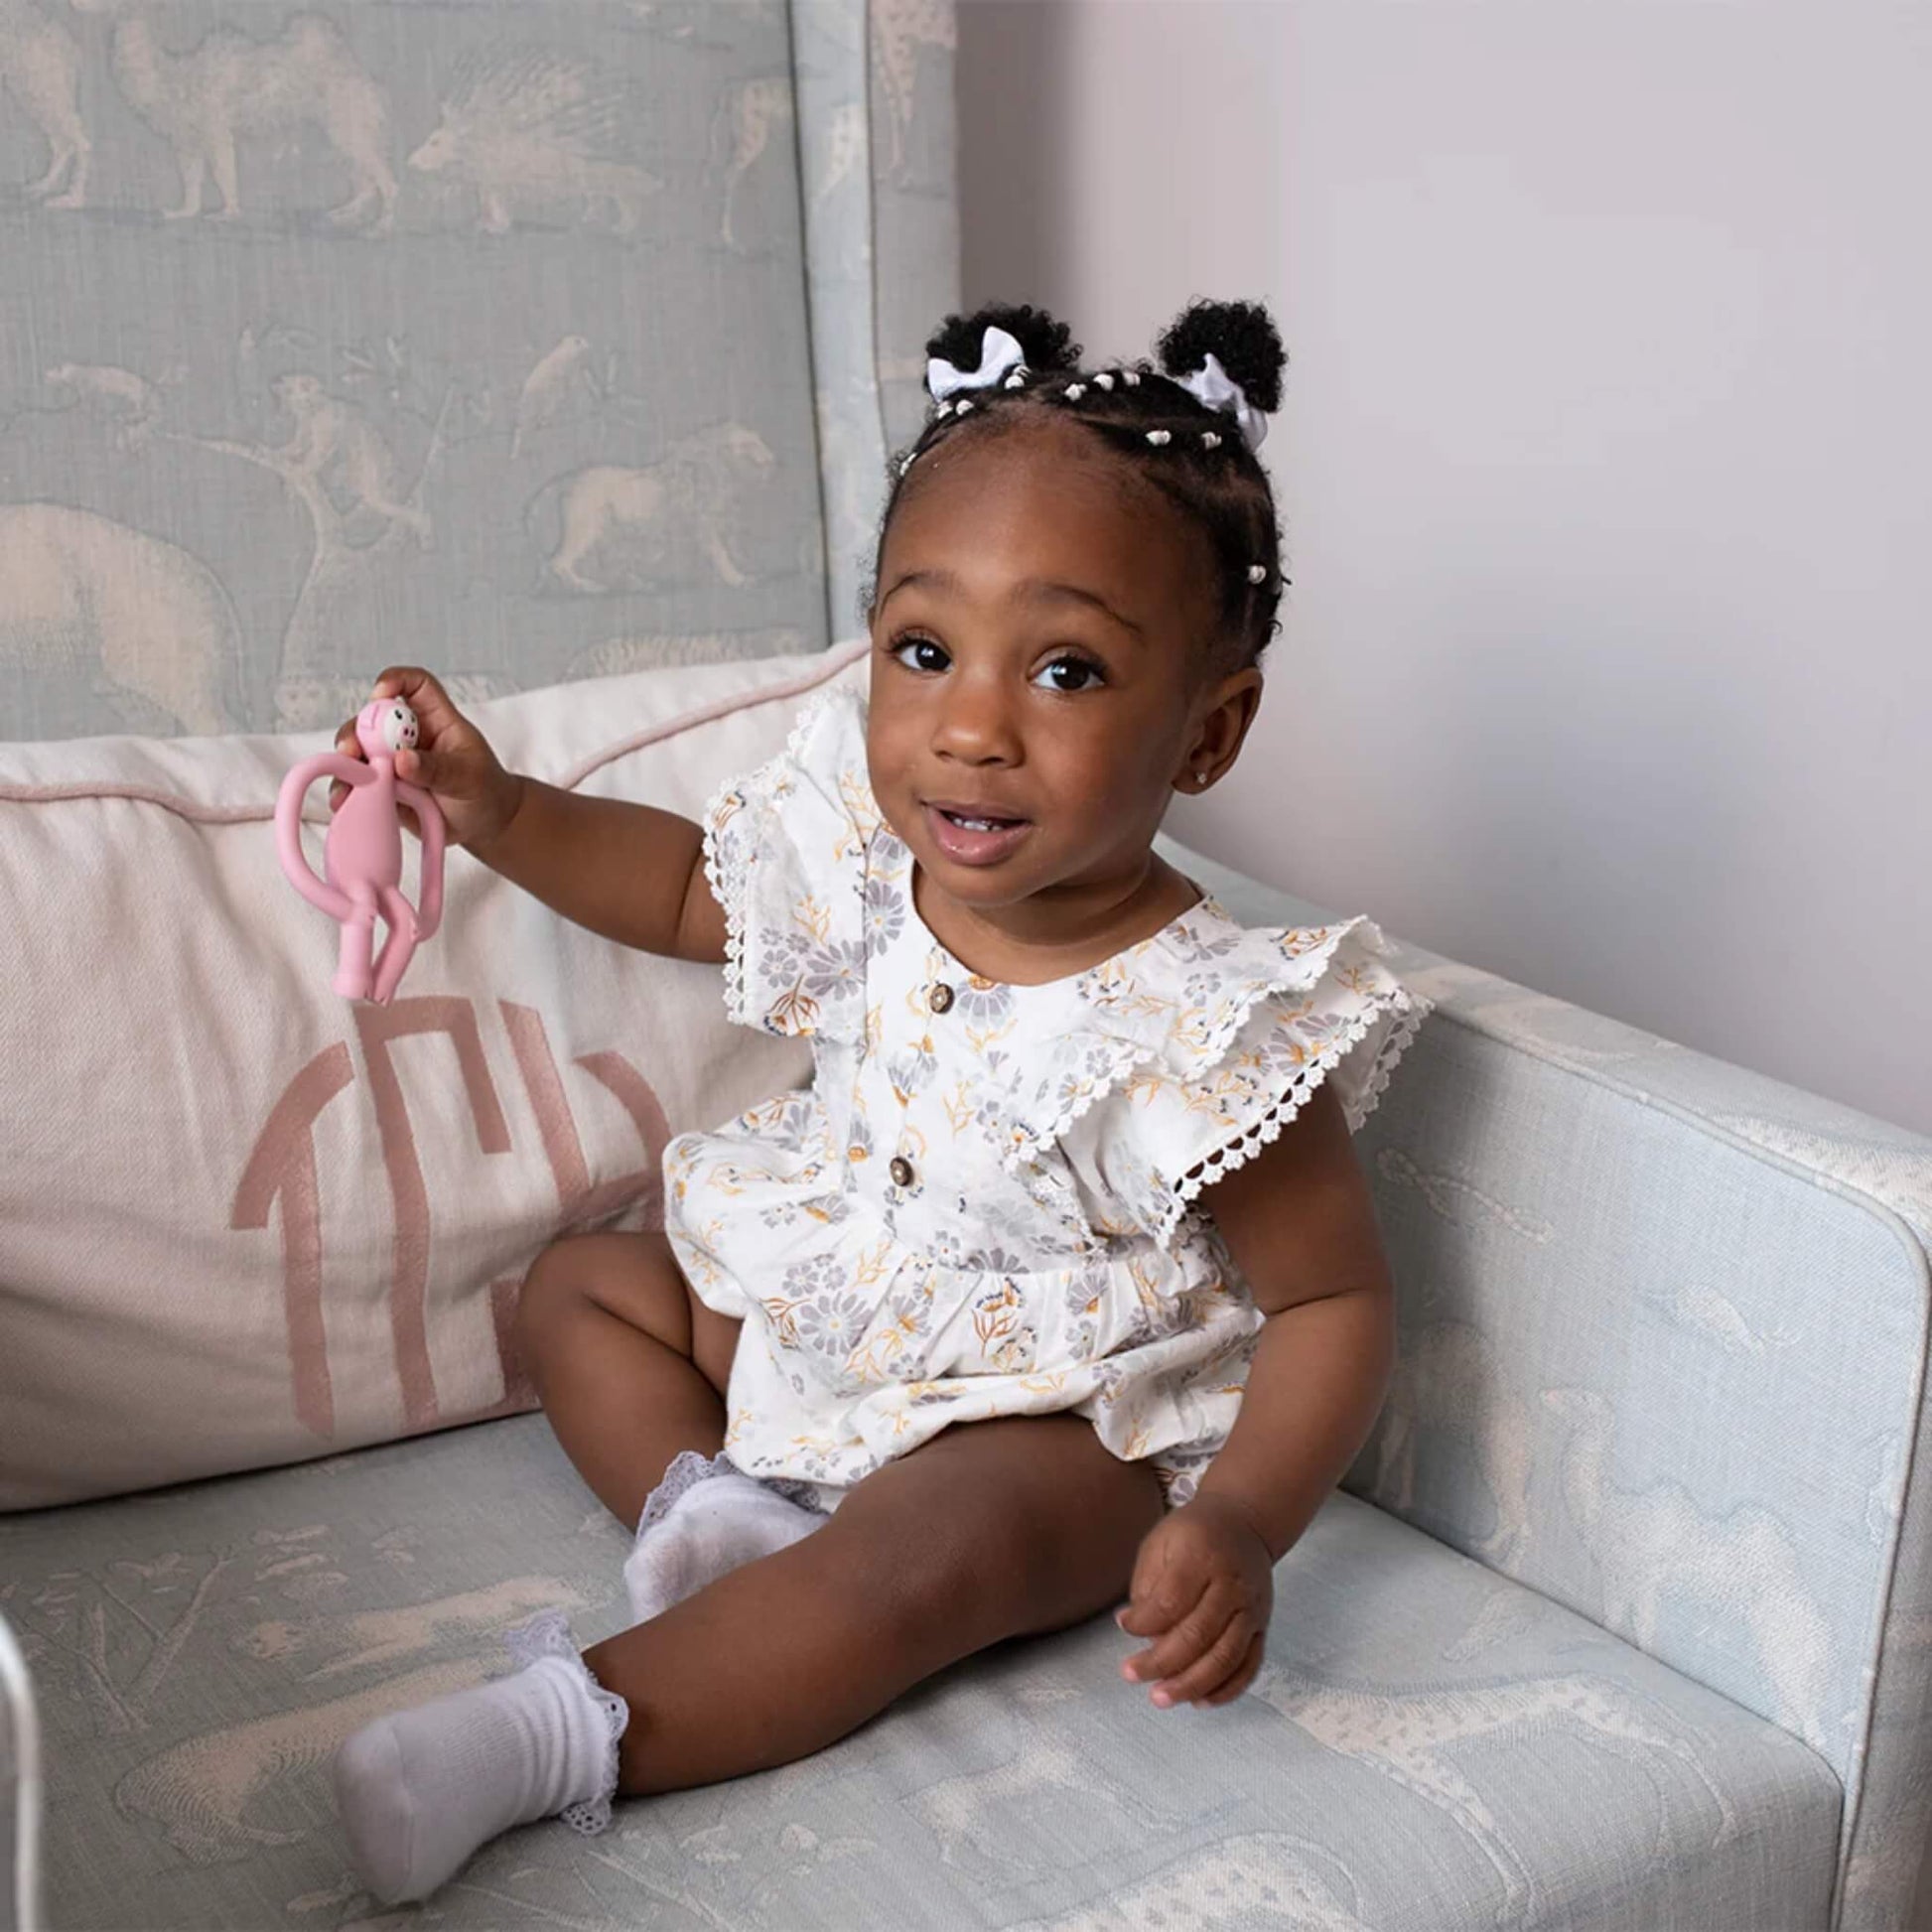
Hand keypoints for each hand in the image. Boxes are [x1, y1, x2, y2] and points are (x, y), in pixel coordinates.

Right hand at [328, 666, 522, 851]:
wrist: (484, 825)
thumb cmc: (484, 790)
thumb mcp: (468, 777)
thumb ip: (437, 768)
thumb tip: (402, 760)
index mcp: (436, 719)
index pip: (416, 685)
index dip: (396, 681)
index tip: (380, 694)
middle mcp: (409, 735)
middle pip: (374, 718)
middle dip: (358, 730)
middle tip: (353, 750)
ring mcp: (392, 760)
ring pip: (358, 750)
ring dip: (347, 762)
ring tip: (347, 781)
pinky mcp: (383, 786)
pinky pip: (357, 783)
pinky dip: (347, 789)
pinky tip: (343, 800)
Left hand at [1116, 1492, 1272, 1707]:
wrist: (1245, 1524)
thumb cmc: (1193, 1534)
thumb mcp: (1161, 1543)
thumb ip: (1149, 1586)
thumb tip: (1139, 1633)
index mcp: (1202, 1557)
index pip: (1171, 1601)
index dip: (1143, 1622)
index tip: (1123, 1625)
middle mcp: (1232, 1585)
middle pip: (1198, 1635)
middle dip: (1161, 1662)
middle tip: (1130, 1674)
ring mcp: (1252, 1609)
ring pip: (1225, 1657)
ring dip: (1191, 1684)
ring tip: (1160, 1698)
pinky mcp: (1263, 1627)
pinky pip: (1249, 1666)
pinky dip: (1226, 1689)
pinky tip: (1200, 1701)